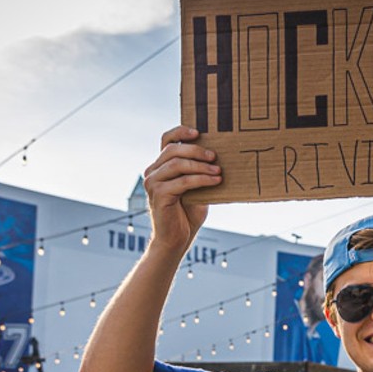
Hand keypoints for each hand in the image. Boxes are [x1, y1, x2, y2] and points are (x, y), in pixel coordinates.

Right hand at [143, 125, 220, 252]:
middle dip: (196, 150)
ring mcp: (153, 183)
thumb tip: (219, 157)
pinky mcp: (159, 195)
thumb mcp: (196, 188)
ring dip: (201, 166)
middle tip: (215, 156)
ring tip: (219, 171)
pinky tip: (215, 181)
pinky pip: (183, 181)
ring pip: (178, 164)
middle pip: (173, 150)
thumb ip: (199, 172)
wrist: (176, 240)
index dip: (180, 132)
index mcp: (160, 166)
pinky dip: (201, 179)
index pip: (166, 140)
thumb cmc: (187, 214)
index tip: (198, 132)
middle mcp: (153, 172)